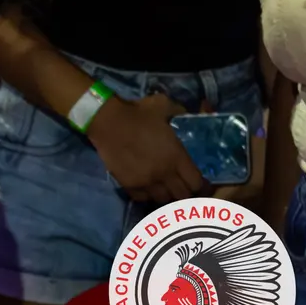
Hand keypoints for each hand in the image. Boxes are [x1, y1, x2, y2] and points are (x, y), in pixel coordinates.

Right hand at [88, 93, 204, 203]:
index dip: (198, 182)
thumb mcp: (163, 105)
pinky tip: (145, 185)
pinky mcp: (128, 184)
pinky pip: (142, 198)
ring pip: (163, 199)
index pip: (196, 182)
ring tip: (163, 186)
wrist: (107, 120)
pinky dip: (146, 194)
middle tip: (180, 183)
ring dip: (165, 193)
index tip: (195, 178)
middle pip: (182, 194)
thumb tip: (185, 113)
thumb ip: (179, 111)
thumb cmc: (137, 112)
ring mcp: (146, 181)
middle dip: (184, 190)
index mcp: (177, 157)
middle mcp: (164, 173)